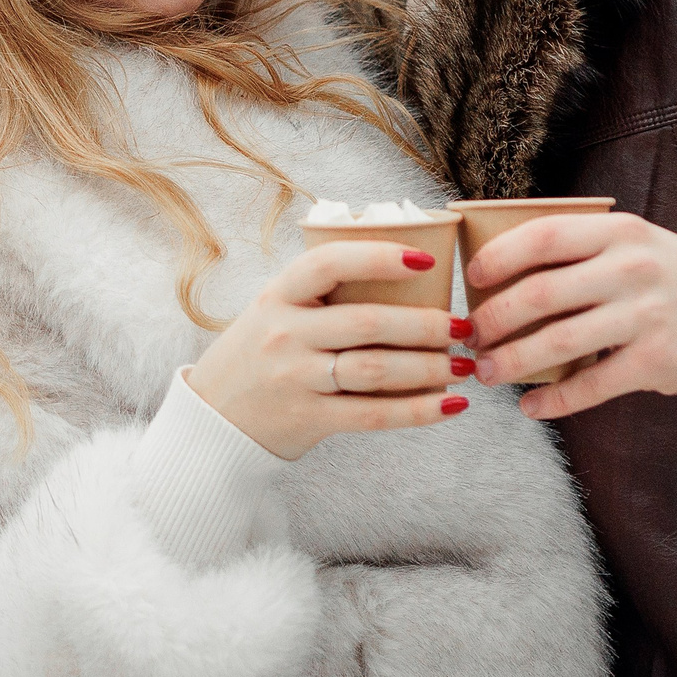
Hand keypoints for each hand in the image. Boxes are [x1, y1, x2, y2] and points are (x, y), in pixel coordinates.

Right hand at [187, 242, 470, 459]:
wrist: (212, 419)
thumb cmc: (258, 354)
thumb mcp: (274, 309)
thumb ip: (321, 292)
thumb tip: (404, 268)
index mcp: (278, 295)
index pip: (331, 263)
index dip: (381, 257)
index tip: (427, 260)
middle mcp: (285, 333)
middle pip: (368, 322)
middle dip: (426, 324)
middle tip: (464, 327)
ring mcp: (296, 378)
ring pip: (376, 370)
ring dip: (429, 367)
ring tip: (464, 365)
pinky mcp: (309, 419)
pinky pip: (373, 415)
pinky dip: (418, 410)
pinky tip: (451, 405)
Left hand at [466, 213, 676, 419]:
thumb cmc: (675, 277)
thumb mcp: (636, 244)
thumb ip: (583, 252)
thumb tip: (504, 276)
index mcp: (619, 232)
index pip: (543, 236)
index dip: (498, 257)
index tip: (473, 278)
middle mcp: (631, 269)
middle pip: (539, 293)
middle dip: (493, 319)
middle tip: (471, 336)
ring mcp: (645, 316)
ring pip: (557, 342)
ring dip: (511, 361)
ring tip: (487, 372)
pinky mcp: (658, 362)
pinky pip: (591, 385)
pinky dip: (554, 401)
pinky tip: (531, 408)